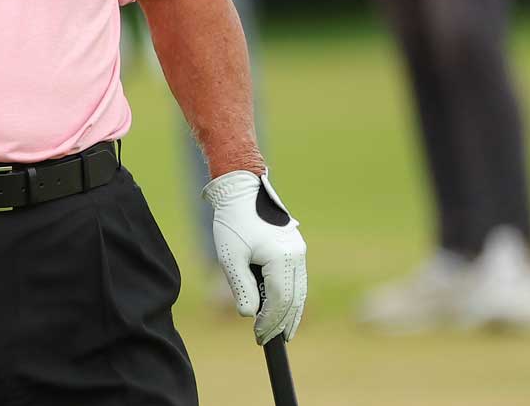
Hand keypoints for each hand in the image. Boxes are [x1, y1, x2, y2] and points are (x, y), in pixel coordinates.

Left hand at [204, 170, 307, 344]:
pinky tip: (284, 309)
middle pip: (294, 299)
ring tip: (282, 332)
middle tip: (269, 340)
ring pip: (299, 290)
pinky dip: (292, 297)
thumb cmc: (232, 221)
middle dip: (281, 322)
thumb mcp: (230, 257)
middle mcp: (296, 255)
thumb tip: (249, 316)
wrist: (241, 189)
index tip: (259, 337)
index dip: (269, 321)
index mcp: (282, 258)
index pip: (279, 300)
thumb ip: (241, 287)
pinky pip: (297, 279)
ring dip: (291, 313)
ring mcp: (299, 250)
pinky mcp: (295, 247)